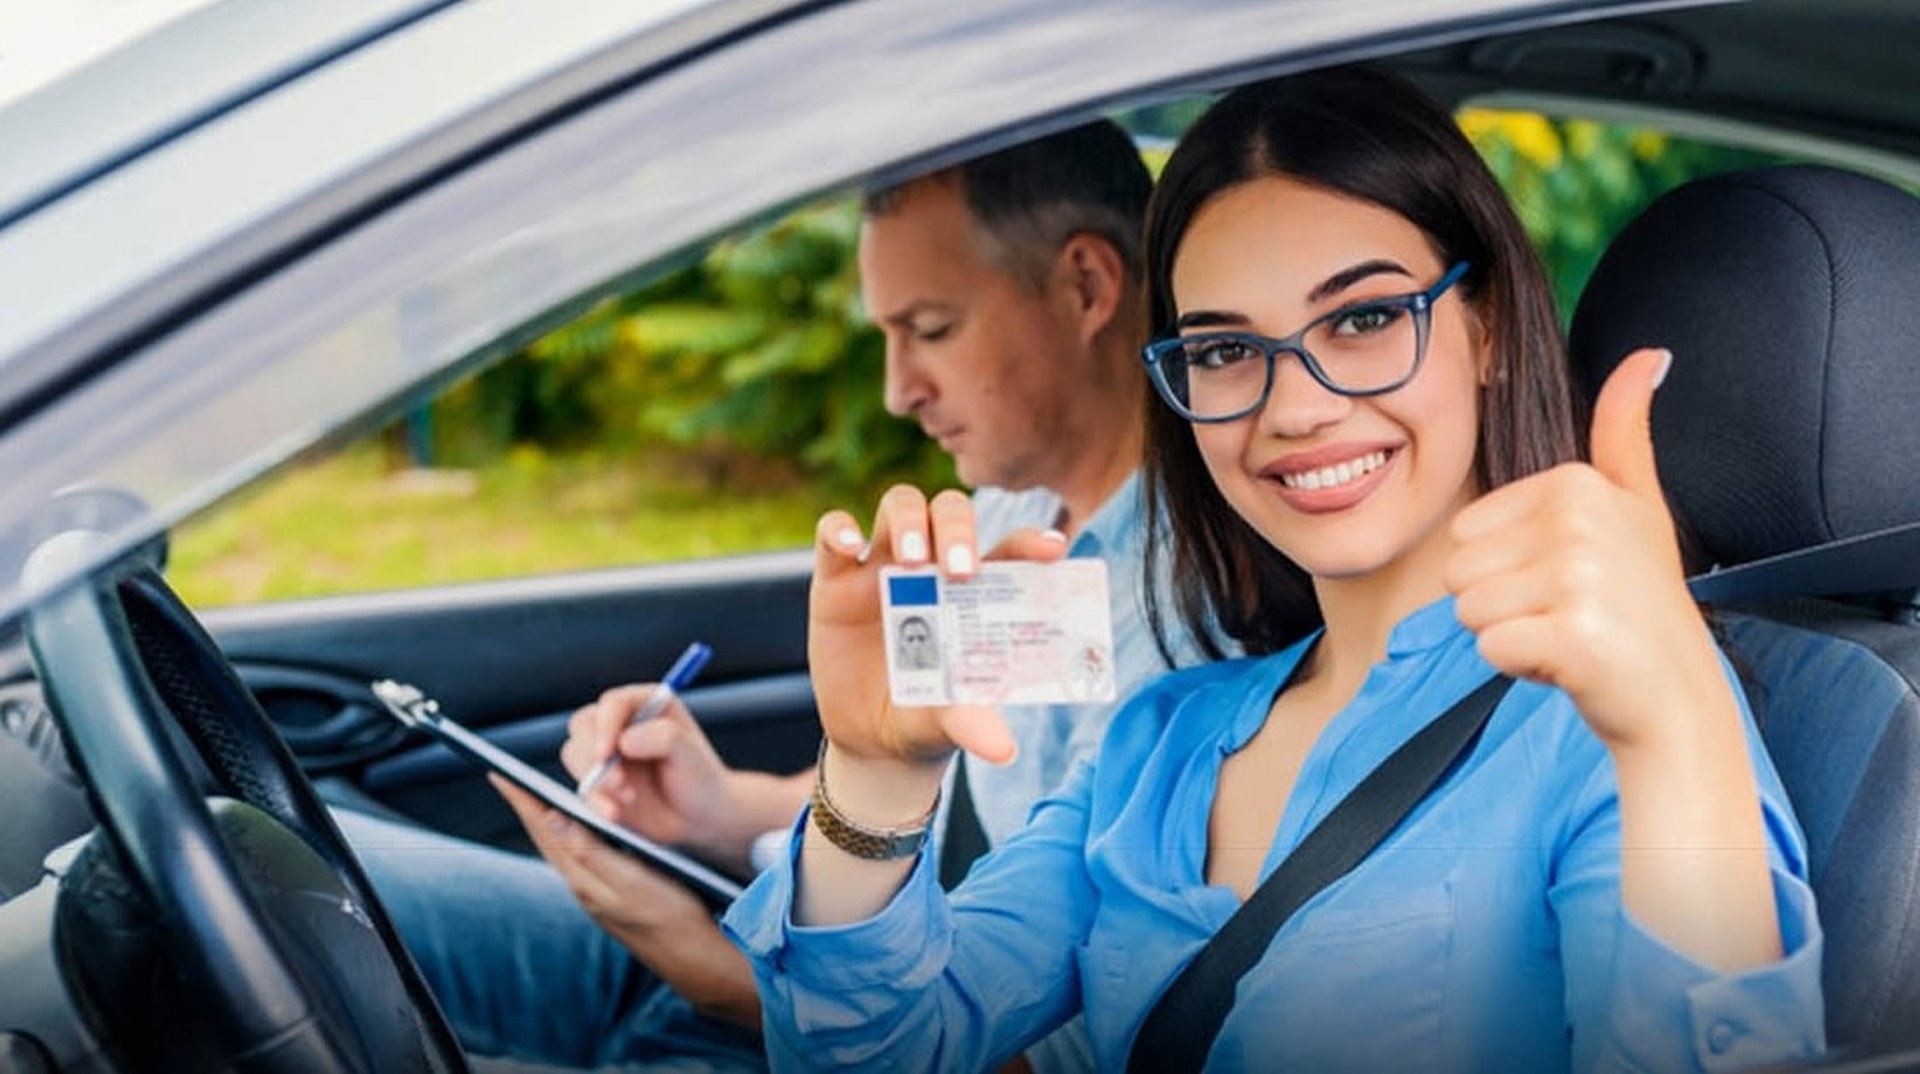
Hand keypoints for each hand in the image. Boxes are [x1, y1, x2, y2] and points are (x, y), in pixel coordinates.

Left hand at [490, 775, 761, 1027]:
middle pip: (547, 837)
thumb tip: (554, 820)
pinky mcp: (612, 893)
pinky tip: (579, 825)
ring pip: (562, 846)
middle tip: (510, 776)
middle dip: (528, 805)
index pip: (545, 830)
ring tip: (535, 794)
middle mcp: (583, 885)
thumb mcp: (633, 882)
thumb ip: (593, 853)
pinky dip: (572, 832)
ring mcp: (596, 891)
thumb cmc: (670, 917)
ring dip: (547, 817)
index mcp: (584, 879)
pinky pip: (581, 854)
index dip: (522, 801)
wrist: (693, 956)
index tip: (499, 773)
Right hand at [559, 684, 744, 858]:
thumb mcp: (691, 755)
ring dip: (594, 780)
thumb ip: (664, 738)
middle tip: (618, 785)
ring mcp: (606, 751)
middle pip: (584, 725)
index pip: (614, 703)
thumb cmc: (701, 779)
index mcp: (647, 703)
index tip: (607, 753)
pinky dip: (594, 801)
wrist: (699, 817)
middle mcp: (622, 722)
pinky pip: (581, 785)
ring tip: (627, 801)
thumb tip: (624, 740)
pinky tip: (614, 815)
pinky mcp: (597, 779)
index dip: (605, 726)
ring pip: (575, 753)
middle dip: (593, 756)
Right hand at [808, 485, 1067, 768]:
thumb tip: (1003, 750)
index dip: (1030, 542)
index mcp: (975, 592)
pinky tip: (849, 543)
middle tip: (960, 570)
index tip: (1053, 549)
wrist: (871, 741)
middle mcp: (932, 568)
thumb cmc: (926, 717)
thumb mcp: (949, 721)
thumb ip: (973, 724)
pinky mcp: (836, 579)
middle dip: (958, 529)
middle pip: (950, 512)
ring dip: (909, 521)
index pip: (1008, 549)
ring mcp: (883, 566)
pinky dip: (838, 529)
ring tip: (911, 562)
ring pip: (900, 505)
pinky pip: (831, 533)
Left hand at [1447, 348, 1727, 749]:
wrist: (1677, 698)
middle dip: (1503, 603)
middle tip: (1568, 612)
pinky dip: (1520, 666)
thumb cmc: (1642, 605)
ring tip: (1569, 633)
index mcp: (1577, 483)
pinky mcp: (1572, 636)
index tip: (1568, 580)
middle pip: (1458, 570)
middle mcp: (1578, 522)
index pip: (1466, 532)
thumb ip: (1625, 432)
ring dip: (1509, 634)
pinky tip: (1569, 663)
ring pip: (1467, 611)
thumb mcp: (1637, 505)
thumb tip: (1648, 356)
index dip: (1507, 568)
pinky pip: (1490, 648)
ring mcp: (1578, 579)